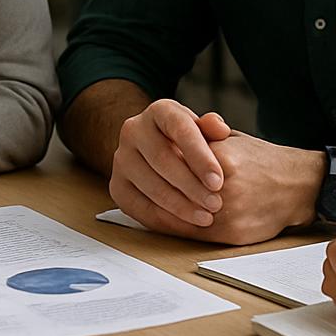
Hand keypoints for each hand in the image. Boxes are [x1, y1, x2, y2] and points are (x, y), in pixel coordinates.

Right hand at [109, 99, 229, 227]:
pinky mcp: (117, 186)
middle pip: (162, 159)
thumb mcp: (203, 130)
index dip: (200, 156)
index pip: (180, 128)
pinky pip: (138, 206)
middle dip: (191, 185)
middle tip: (215, 204)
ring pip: (151, 185)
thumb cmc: (190, 143)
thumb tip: (219, 128)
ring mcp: (121, 159)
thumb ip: (212, 128)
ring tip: (205, 217)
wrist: (162, 155)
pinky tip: (185, 225)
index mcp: (159, 111)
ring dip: (180, 206)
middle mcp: (133, 130)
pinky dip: (164, 219)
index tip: (218, 181)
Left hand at [113, 130, 320, 244]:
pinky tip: (163, 218)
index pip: (173, 163)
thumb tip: (169, 136)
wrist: (298, 186)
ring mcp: (226, 214)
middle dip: (154, 187)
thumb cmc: (261, 160)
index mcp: (220, 158)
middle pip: (172, 190)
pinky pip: (191, 234)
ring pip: (178, 215)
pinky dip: (174, 226)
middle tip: (138, 182)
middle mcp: (223, 188)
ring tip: (146, 201)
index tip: (143, 163)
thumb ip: (201, 134)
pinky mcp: (231, 234)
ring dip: (160, 210)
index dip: (155, 166)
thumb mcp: (232, 138)